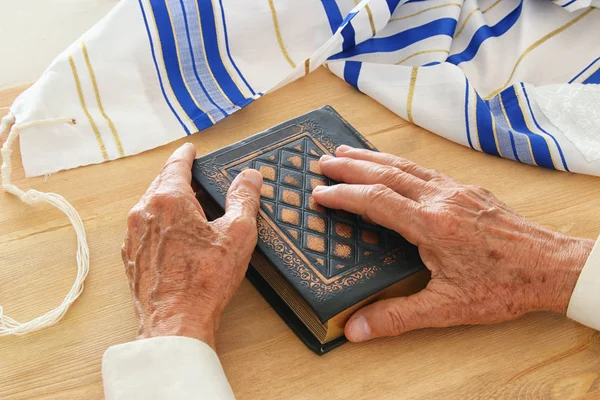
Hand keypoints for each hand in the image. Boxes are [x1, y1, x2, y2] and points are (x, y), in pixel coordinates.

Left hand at [121, 143, 262, 348]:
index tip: (189, 149)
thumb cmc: (206, 279)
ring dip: (168, 201)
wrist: (175, 322)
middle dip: (177, 177)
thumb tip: (250, 177)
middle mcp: (144, 213)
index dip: (186, 155)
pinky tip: (176, 236)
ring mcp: (133, 236)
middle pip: (161, 184)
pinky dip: (160, 223)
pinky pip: (145, 229)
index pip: (176, 165)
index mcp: (168, 200)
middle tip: (193, 176)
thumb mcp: (237, 233)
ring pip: (151, 206)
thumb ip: (244, 199)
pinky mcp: (132, 257)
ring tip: (188, 206)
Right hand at [312, 145, 593, 342]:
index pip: (376, 200)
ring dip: (373, 157)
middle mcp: (441, 198)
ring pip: (406, 166)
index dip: (344, 195)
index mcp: (432, 224)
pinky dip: (399, 163)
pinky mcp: (468, 190)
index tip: (320, 193)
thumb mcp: (447, 308)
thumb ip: (398, 316)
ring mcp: (456, 190)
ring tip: (347, 151)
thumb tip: (356, 329)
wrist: (552, 267)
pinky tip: (393, 164)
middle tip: (323, 162)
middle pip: (386, 173)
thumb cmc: (503, 286)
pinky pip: (425, 169)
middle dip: (351, 165)